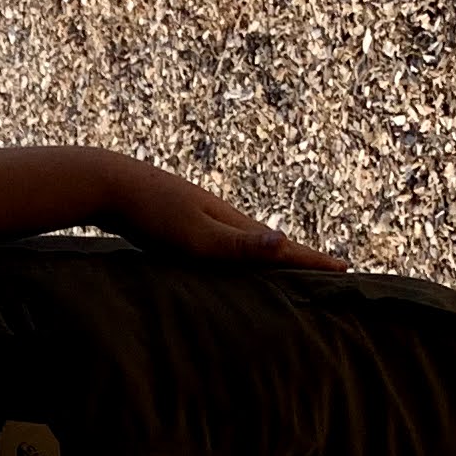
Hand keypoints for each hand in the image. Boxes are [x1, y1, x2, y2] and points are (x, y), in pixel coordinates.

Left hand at [95, 156, 346, 269]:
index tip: (347, 270)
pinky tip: (229, 262)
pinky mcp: (181, 225)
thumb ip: (240, 245)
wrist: (108, 184)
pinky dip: (238, 257)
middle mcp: (224, 220)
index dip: (314, 262)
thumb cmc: (151, 214)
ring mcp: (203, 220)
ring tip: (288, 269)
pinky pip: (221, 246)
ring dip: (270, 256)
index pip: (284, 248)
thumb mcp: (197, 236)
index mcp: (234, 225)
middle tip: (331, 271)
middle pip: (271, 244)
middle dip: (301, 259)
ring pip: (246, 244)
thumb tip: (285, 240)